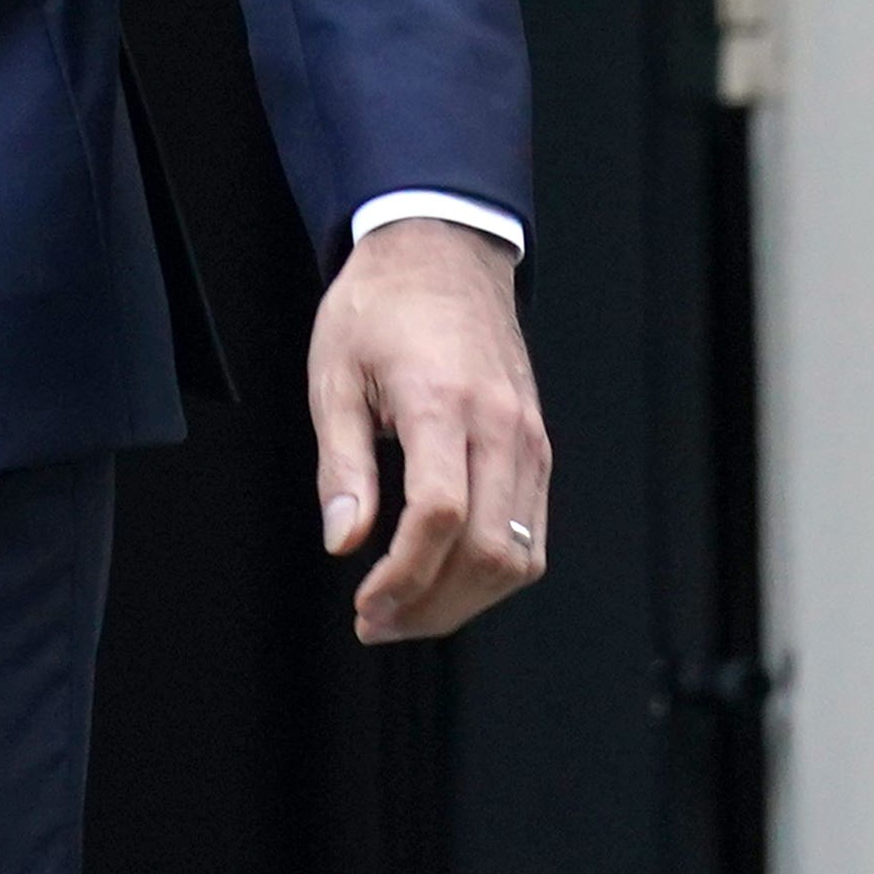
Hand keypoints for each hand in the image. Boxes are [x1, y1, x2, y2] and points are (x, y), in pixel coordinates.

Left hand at [308, 217, 547, 641]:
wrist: (441, 252)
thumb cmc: (380, 306)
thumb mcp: (334, 374)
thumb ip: (341, 464)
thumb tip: (343, 541)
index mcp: (443, 402)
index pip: (440, 516)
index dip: (404, 576)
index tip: (366, 604)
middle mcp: (501, 426)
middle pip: (488, 551)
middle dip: (431, 605)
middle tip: (376, 621)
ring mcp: (529, 439)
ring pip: (519, 556)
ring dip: (463, 600)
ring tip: (405, 610)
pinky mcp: (538, 448)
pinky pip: (531, 534)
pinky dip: (492, 573)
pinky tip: (444, 578)